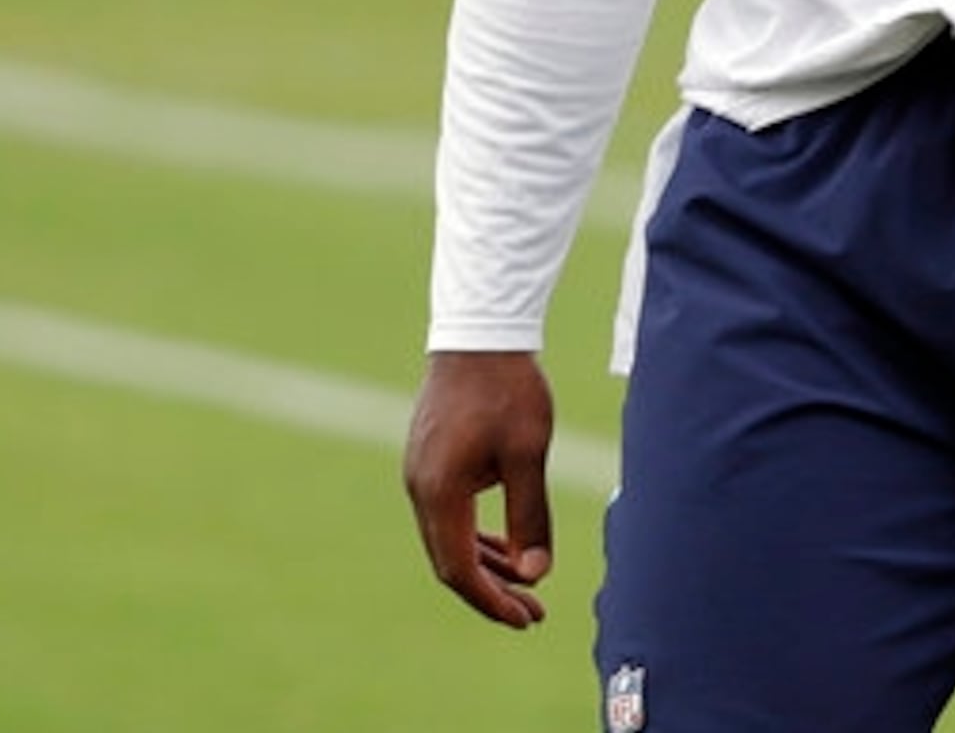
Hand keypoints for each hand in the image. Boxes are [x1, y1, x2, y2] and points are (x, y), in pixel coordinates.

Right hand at [402, 350, 559, 628]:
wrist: (480, 335)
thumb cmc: (508, 390)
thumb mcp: (528, 454)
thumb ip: (529, 516)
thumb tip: (535, 573)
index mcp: (440, 492)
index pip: (459, 568)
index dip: (491, 600)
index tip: (526, 618)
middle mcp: (420, 488)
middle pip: (450, 559)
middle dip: (492, 591)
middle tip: (533, 614)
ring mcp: (420, 474)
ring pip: (449, 538)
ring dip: (486, 565)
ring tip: (526, 587)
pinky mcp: (428, 461)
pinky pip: (449, 515)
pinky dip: (476, 536)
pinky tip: (506, 546)